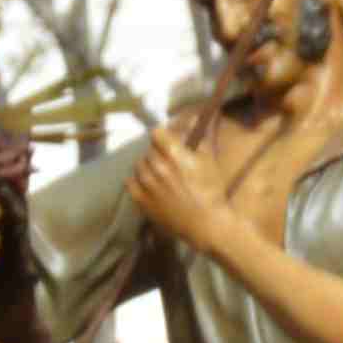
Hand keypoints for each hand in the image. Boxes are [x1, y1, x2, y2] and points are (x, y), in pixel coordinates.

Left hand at [125, 122, 252, 266]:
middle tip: (169, 162)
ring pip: (139, 165)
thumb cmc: (211, 191)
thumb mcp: (209, 160)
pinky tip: (147, 184)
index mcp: (173, 153)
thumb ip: (200, 137)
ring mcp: (147, 184)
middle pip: (149, 150)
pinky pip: (130, 182)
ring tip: (158, 174)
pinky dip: (137, 180)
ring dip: (148, 166)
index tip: (169, 142)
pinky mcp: (141, 200)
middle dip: (159, 153)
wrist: (207, 224)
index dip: (164, 136)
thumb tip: (195, 117)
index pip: (157, 133)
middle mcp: (157, 166)